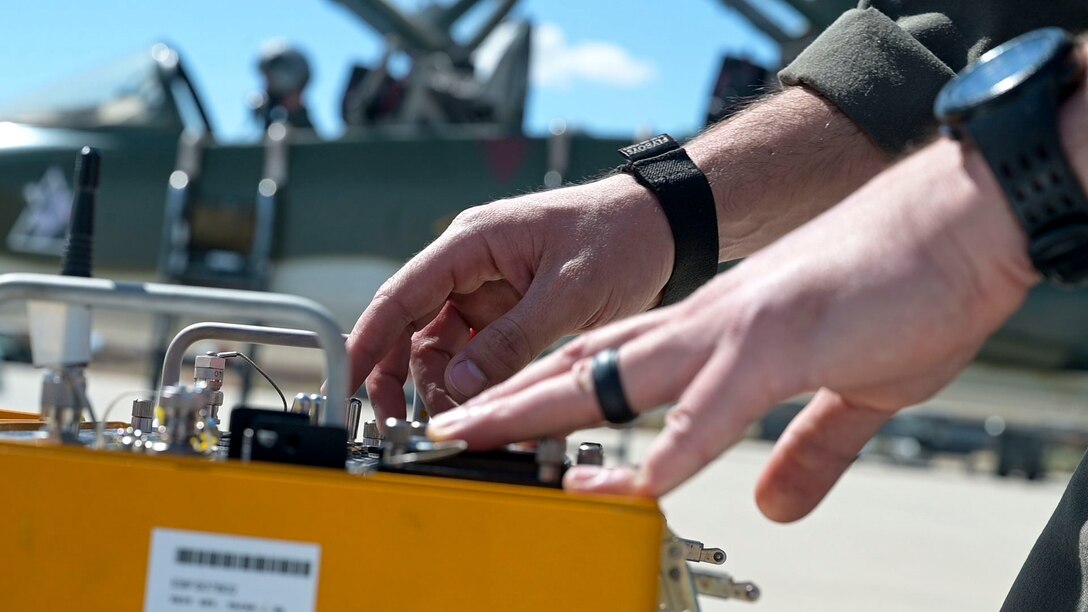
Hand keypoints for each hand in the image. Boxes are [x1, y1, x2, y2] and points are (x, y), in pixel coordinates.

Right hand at [345, 173, 674, 421]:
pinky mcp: (510, 312)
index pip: (402, 294)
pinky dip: (475, 382)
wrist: (665, 229)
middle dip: (400, 375)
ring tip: (457, 420)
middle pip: (413, 327)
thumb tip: (458, 386)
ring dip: (443, 385)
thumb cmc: (619, 236)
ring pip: (443, 347)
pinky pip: (478, 353)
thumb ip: (510, 341)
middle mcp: (471, 266)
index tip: (347, 381)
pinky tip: (483, 408)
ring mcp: (490, 291)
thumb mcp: (567, 293)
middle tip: (398, 422)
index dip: (369, 341)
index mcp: (472, 242)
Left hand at [427, 138, 1038, 520]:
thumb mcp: (851, 391)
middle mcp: (706, 324)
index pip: (612, 363)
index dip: (551, 394)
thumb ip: (805, 449)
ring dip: (547, 410)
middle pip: (587, 366)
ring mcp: (737, 328)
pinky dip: (677, 446)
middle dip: (513, 401)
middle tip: (448, 427)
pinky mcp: (784, 337)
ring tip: (481, 436)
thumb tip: (772, 503)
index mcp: (714, 332)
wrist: (963, 221)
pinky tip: (640, 483)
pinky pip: (716, 403)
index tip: (506, 425)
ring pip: (619, 374)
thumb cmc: (905, 292)